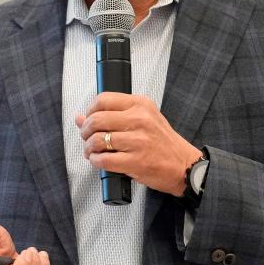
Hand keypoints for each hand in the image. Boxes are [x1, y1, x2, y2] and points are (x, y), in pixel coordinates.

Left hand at [76, 92, 202, 195]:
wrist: (183, 165)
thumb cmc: (163, 142)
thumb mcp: (144, 119)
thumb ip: (113, 115)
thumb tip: (80, 117)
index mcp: (141, 105)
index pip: (103, 100)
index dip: (90, 110)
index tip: (89, 119)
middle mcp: (139, 120)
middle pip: (97, 119)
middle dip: (86, 131)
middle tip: (87, 137)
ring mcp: (138, 141)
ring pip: (98, 140)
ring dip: (89, 148)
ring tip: (92, 151)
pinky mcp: (136, 161)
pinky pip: (104, 160)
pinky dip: (95, 161)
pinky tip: (98, 161)